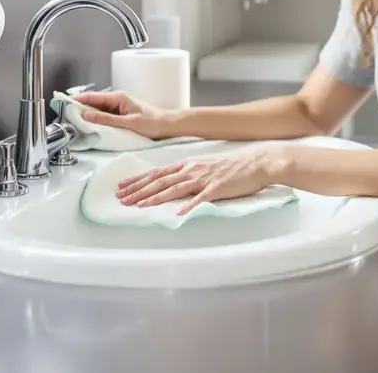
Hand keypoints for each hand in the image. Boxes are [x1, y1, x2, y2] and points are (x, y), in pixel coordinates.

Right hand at [73, 91, 172, 138]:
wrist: (167, 126)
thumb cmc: (153, 123)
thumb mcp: (128, 122)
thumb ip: (106, 120)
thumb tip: (86, 116)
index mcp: (117, 98)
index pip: (91, 97)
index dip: (75, 99)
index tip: (61, 103)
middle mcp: (116, 101)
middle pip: (91, 103)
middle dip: (77, 109)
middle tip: (63, 117)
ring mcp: (117, 109)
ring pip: (96, 111)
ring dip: (85, 116)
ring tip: (71, 123)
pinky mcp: (119, 117)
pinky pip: (102, 117)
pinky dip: (94, 121)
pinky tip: (87, 128)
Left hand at [115, 145, 288, 214]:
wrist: (256, 162)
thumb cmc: (232, 166)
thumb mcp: (205, 166)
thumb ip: (188, 175)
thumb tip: (172, 185)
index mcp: (187, 165)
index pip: (157, 173)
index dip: (138, 180)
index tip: (122, 187)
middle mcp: (191, 170)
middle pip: (159, 181)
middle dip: (138, 190)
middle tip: (121, 199)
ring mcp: (203, 179)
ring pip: (173, 189)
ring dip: (154, 198)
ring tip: (138, 206)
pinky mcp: (217, 188)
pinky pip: (200, 198)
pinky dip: (187, 206)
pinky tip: (177, 214)